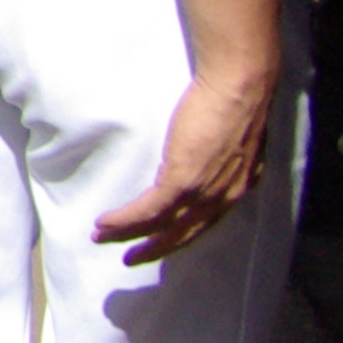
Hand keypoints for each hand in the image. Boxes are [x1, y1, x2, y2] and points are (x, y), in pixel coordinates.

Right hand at [92, 71, 275, 263]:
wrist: (240, 85)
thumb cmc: (236, 96)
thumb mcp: (234, 134)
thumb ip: (224, 152)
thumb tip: (209, 151)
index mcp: (238, 185)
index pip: (208, 219)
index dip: (183, 231)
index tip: (163, 238)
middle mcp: (225, 197)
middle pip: (186, 233)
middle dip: (156, 247)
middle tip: (132, 257)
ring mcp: (205, 191)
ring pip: (163, 226)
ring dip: (130, 235)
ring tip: (102, 237)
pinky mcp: (183, 180)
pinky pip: (150, 210)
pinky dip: (126, 220)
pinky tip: (106, 223)